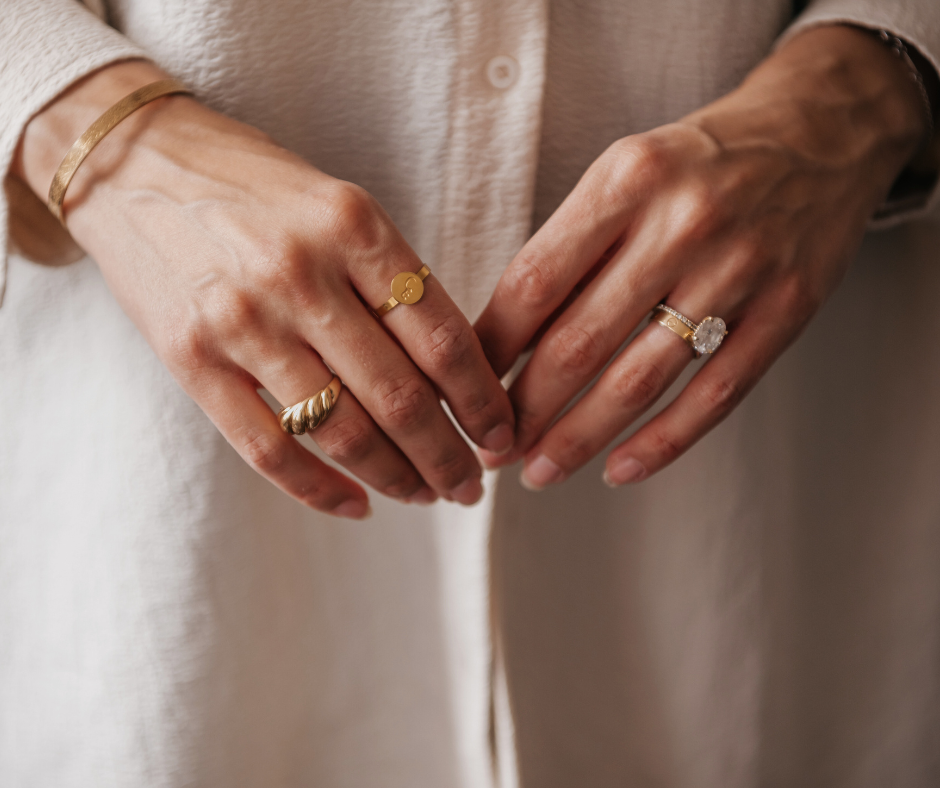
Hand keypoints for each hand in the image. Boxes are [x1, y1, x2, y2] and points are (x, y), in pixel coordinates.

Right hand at [14, 61, 515, 516]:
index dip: (482, 400)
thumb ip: (389, 281)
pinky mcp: (191, 360)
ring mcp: (242, 320)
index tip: (501, 433)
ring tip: (426, 495)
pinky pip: (269, 449)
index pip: (442, 337)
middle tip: (472, 484)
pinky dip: (321, 490)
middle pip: (401, 396)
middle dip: (449, 456)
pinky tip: (358, 505)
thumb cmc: (254, 186)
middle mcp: (301, 274)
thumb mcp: (338, 205)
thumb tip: (453, 375)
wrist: (132, 162)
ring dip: (397, 477)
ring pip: (342, 431)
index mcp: (354, 225)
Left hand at [475, 25, 928, 488]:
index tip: (464, 389)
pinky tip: (620, 470)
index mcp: (626, 180)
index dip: (491, 349)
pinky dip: (662, 443)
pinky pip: (714, 394)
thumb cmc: (698, 163)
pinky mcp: (787, 309)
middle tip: (493, 449)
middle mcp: (682, 223)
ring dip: (580, 438)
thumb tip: (505, 341)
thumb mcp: (625, 174)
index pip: (534, 283)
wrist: (822, 132)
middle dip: (525, 409)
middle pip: (579, 342)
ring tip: (540, 472)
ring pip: (640, 379)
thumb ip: (571, 249)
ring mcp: (740, 270)